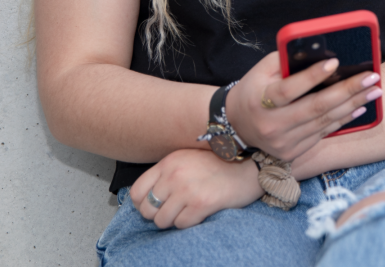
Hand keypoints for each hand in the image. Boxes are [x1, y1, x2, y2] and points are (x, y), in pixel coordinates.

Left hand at [130, 148, 262, 228]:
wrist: (248, 168)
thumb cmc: (219, 165)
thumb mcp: (188, 159)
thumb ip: (167, 173)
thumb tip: (145, 198)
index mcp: (169, 162)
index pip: (137, 191)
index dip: (142, 204)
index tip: (153, 205)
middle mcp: (175, 174)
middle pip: (147, 209)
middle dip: (158, 215)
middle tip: (173, 210)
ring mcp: (187, 189)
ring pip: (162, 221)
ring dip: (174, 220)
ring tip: (187, 210)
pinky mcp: (201, 203)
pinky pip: (180, 225)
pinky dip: (188, 223)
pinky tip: (199, 212)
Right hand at [225, 52, 381, 161]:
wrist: (238, 125)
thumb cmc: (255, 89)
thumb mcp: (262, 70)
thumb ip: (287, 60)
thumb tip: (320, 49)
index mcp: (260, 100)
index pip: (289, 89)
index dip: (312, 76)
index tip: (335, 62)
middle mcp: (271, 124)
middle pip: (315, 107)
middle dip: (347, 91)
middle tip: (371, 78)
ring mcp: (282, 142)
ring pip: (324, 122)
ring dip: (352, 105)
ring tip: (374, 91)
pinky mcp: (292, 153)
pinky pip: (323, 134)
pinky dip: (343, 120)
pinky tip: (359, 107)